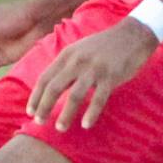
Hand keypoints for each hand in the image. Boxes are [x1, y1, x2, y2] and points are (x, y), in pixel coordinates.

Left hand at [25, 17, 158, 130]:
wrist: (132, 35)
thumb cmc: (104, 46)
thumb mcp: (79, 50)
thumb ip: (66, 66)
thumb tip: (51, 86)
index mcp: (67, 55)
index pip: (45, 78)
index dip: (36, 96)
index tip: (30, 112)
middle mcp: (77, 61)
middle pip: (54, 87)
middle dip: (44, 106)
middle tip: (39, 122)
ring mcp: (94, 69)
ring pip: (75, 95)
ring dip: (66, 114)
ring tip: (60, 128)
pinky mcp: (111, 76)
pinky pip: (99, 98)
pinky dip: (91, 113)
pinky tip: (86, 125)